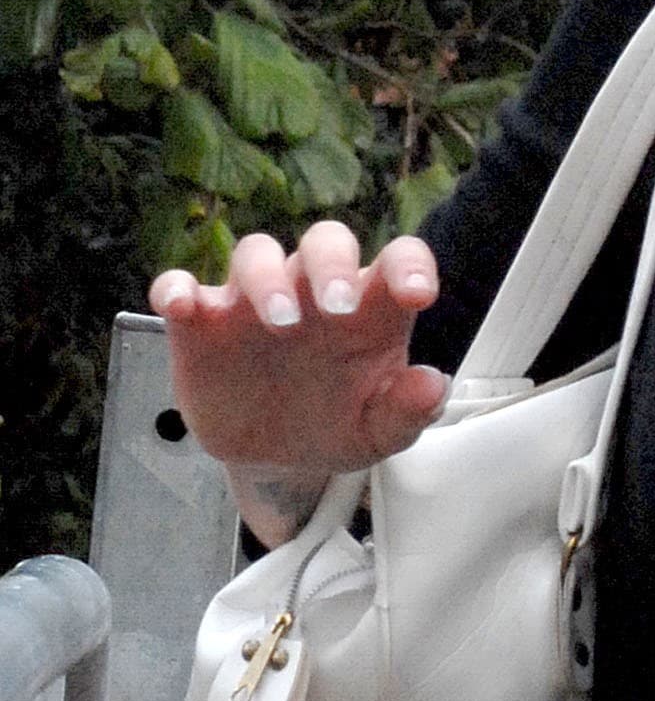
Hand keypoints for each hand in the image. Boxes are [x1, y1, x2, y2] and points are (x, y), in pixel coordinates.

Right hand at [150, 221, 447, 521]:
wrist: (278, 458)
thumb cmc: (338, 426)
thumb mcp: (379, 432)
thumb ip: (408, 410)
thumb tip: (433, 386)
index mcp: (369, 310)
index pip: (398, 260)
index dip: (410, 264)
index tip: (417, 294)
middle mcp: (314, 293)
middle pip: (325, 241)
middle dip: (331, 265)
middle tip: (337, 308)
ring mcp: (255, 303)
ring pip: (257, 253)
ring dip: (266, 278)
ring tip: (280, 322)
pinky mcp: (202, 324)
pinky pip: (179, 286)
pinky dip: (175, 288)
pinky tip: (180, 306)